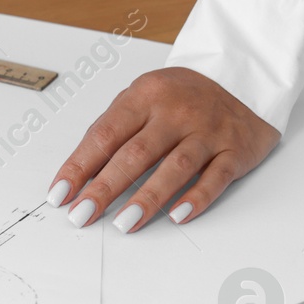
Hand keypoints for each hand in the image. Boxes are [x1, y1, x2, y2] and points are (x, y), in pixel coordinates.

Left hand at [47, 67, 279, 232]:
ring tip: (124, 222)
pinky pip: (216, 176)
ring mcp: (208, 130)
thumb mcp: (143, 97)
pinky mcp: (235, 149)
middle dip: (105, 188)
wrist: (242, 81)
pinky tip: (177, 215)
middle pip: (135, 153)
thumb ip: (114, 128)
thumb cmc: (181, 96)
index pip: (105, 135)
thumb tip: (80, 172)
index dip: (79, 166)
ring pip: (175, 166)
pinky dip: (197, 197)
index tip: (61, 194)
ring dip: (148, 197)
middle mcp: (176, 112)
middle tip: (83, 214)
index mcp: (145, 96)